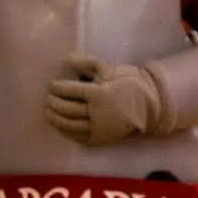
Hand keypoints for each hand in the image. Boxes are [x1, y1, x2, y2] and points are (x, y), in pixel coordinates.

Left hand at [46, 54, 162, 146]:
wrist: (149, 104)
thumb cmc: (128, 83)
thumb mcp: (109, 68)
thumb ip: (86, 62)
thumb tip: (65, 58)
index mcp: (99, 93)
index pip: (70, 90)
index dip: (57, 87)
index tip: (52, 85)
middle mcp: (97, 112)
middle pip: (67, 108)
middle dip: (54, 103)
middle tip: (48, 98)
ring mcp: (98, 128)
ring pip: (69, 125)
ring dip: (55, 118)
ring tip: (48, 111)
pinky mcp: (100, 139)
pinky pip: (78, 137)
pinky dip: (65, 131)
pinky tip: (60, 125)